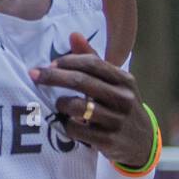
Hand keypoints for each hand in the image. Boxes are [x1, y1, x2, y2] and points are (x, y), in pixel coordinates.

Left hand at [30, 31, 151, 167]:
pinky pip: (76, 130)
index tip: (50, 64)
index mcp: (125, 80)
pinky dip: (65, 124)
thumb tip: (73, 35)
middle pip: (81, 82)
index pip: (92, 63)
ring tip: (58, 104)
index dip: (68, 61)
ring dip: (60, 103)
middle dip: (53, 76)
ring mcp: (117, 121)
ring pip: (76, 106)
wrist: (144, 142)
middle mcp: (123, 99)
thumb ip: (94, 60)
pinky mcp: (108, 141)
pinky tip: (65, 122)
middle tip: (34, 75)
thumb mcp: (116, 83)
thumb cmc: (121, 107)